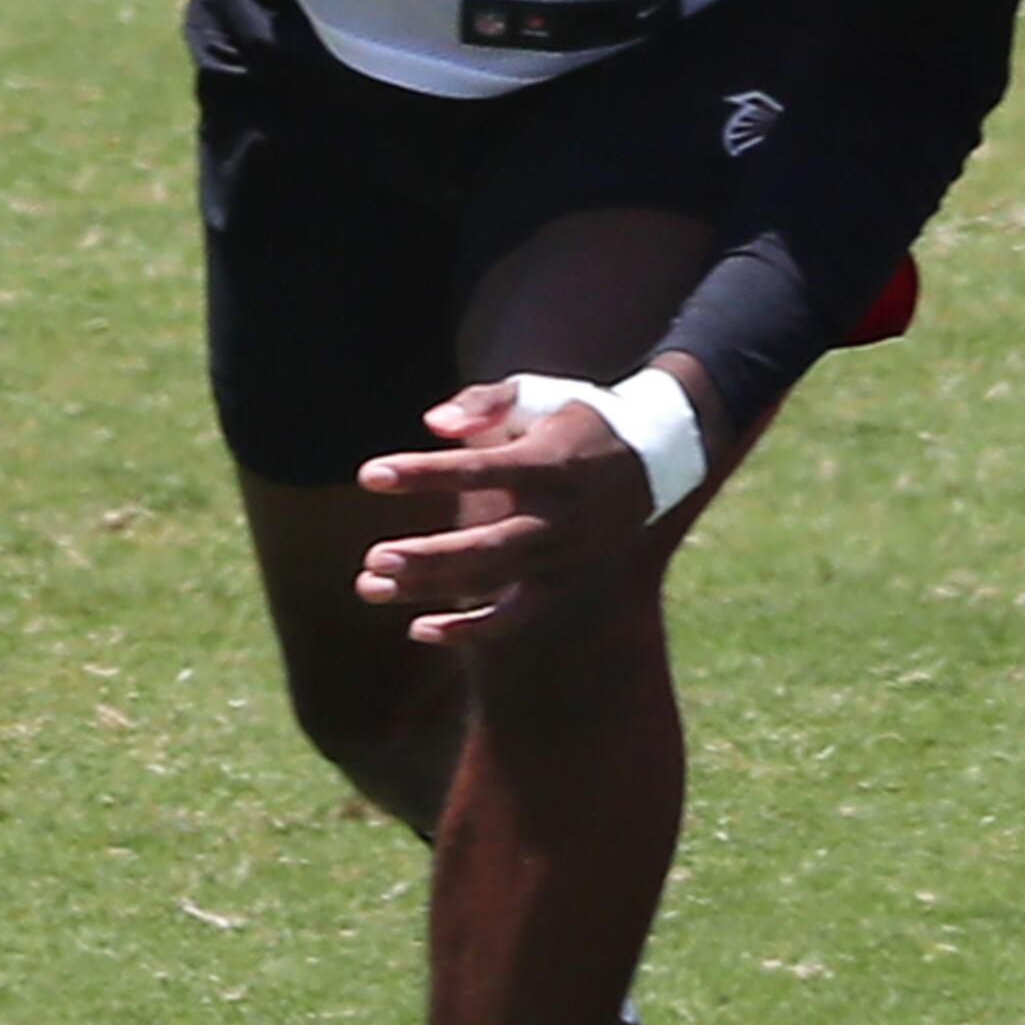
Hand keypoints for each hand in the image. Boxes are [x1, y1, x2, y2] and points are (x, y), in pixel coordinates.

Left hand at [352, 379, 678, 643]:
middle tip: (373, 558)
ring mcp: (565, 556)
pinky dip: (472, 629)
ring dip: (432, 588)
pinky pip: (517, 615)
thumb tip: (432, 423)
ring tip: (370, 587)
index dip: (424, 473)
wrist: (655, 461)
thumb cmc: (576, 418)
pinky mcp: (564, 581)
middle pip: (489, 546)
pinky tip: (419, 630)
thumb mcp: (536, 394)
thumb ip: (483, 402)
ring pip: (494, 582)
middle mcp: (560, 517)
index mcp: (551, 463)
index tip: (370, 475)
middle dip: (429, 556)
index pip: (480, 470)